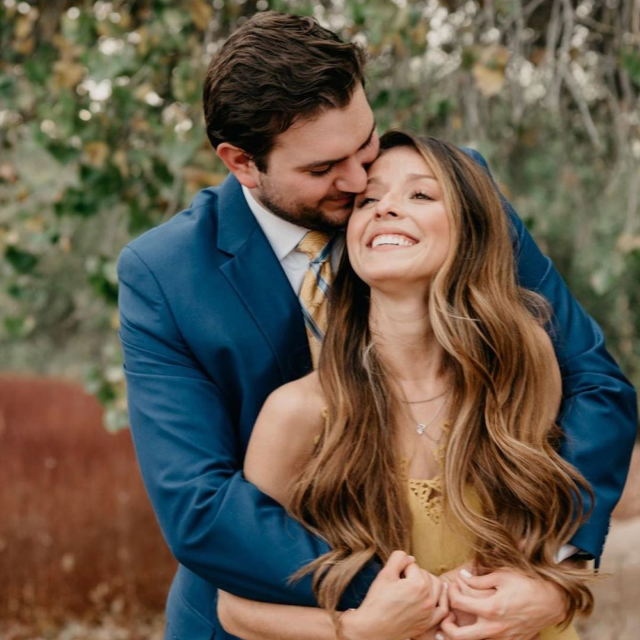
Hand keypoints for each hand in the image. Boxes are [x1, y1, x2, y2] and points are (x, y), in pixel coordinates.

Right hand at [340, 550, 448, 639]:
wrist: (373, 627)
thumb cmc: (377, 601)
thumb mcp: (385, 574)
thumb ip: (398, 558)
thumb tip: (411, 558)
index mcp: (418, 584)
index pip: (413, 565)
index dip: (402, 568)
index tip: (395, 576)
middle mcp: (428, 598)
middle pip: (426, 575)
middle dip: (414, 574)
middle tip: (402, 581)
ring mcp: (430, 612)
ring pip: (438, 588)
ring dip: (429, 583)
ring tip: (415, 585)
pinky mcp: (428, 623)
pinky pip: (443, 609)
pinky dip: (441, 601)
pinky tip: (433, 597)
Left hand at [438, 567, 565, 639]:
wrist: (552, 601)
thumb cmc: (527, 584)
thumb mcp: (502, 575)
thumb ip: (479, 579)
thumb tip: (462, 577)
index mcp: (490, 609)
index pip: (458, 603)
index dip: (451, 592)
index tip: (453, 585)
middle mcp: (494, 628)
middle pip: (458, 636)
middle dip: (446, 627)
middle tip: (446, 615)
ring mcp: (503, 639)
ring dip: (461, 635)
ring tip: (458, 623)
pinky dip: (479, 637)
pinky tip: (476, 626)